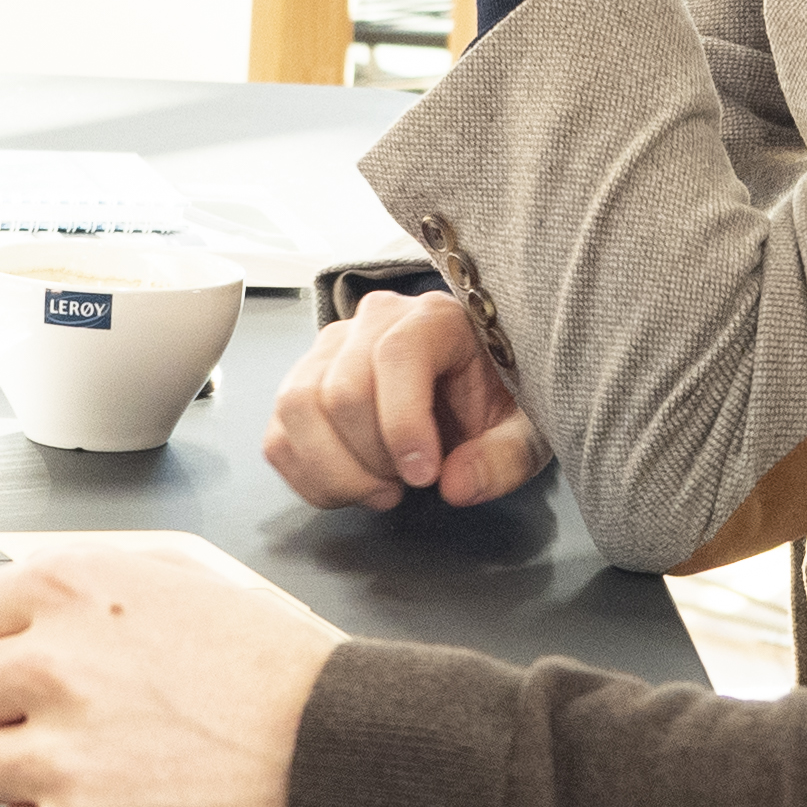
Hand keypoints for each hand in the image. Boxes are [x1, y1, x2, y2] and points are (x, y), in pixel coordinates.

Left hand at [0, 535, 340, 806]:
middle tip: (62, 723)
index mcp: (74, 591)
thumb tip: (26, 609)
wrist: (341, 764)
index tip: (25, 665)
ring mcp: (55, 760)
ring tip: (93, 773)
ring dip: (21, 774)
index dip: (2, 645)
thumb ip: (94, 587)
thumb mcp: (188, 582)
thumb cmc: (281, 675)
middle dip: (4, 708)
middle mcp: (51, 667)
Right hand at [262, 289, 544, 510]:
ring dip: (335, 469)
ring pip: (296, 408)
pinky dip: (308, 477)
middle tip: (408, 486)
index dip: (402, 424)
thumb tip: (457, 485)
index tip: (424, 477)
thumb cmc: (500, 398)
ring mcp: (328, 350)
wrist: (473, 387)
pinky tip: (350, 486)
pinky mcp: (302, 384)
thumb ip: (504, 457)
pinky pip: (278, 435)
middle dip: (372, 459)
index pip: (396, 355)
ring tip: (379, 488)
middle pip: (341, 389)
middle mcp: (371, 321)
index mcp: (434, 318)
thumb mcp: (527, 428)